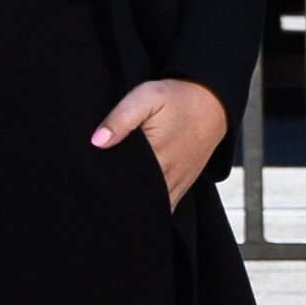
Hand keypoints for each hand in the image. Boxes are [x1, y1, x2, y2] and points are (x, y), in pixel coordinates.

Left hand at [92, 77, 228, 208]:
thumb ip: (121, 118)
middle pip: (136, 200)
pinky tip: (136, 200)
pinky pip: (165, 206)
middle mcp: (168, 177)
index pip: (123, 184)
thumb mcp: (147, 96)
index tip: (92, 181)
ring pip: (152, 208)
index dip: (106, 186)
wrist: (213, 103)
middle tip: (98, 193)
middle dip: (117, 199)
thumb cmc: (177, 99)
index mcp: (156, 158)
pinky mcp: (183, 185)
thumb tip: (97, 142)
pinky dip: (151, 207)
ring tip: (114, 200)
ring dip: (134, 205)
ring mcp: (177, 184)